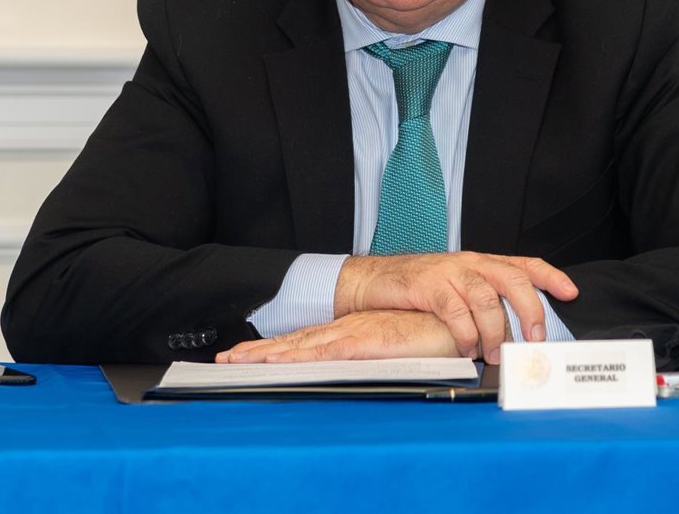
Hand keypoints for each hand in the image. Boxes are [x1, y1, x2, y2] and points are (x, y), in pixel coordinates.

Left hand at [216, 311, 458, 362]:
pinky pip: (328, 351)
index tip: (245, 356)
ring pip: (303, 345)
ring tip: (238, 362)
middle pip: (295, 342)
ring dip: (270, 354)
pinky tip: (282, 363)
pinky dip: (302, 357)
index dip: (275, 347)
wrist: (453, 315)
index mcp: (352, 329)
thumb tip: (364, 361)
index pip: (306, 340)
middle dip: (259, 351)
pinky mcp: (367, 342)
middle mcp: (347, 329)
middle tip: (225, 361)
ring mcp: (354, 333)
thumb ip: (376, 350)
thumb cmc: (430, 329)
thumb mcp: (395, 343)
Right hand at [334, 252, 577, 363]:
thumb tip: (513, 334)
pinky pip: (456, 310)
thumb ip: (483, 303)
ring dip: (497, 331)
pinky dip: (466, 333)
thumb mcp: (456, 289)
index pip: (524, 264)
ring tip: (496, 353)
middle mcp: (470, 264)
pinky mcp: (428, 285)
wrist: (373, 281)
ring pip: (487, 297)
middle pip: (513, 279)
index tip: (571, 293)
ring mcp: (449, 272)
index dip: (550, 276)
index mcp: (481, 264)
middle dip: (530, 310)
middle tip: (536, 339)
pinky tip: (467, 348)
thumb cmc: (417, 289)